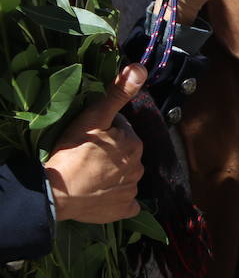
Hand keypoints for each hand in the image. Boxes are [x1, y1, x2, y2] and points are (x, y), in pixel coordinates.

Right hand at [45, 64, 145, 223]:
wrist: (58, 191)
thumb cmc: (73, 152)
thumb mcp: (93, 117)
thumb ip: (117, 94)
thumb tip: (140, 69)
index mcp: (134, 143)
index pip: (122, 130)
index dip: (104, 130)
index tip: (88, 136)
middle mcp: (140, 167)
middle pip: (125, 153)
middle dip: (110, 151)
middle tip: (86, 155)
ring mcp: (133, 190)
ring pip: (125, 176)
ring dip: (111, 173)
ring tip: (89, 173)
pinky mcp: (126, 209)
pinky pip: (126, 201)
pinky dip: (116, 197)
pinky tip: (100, 194)